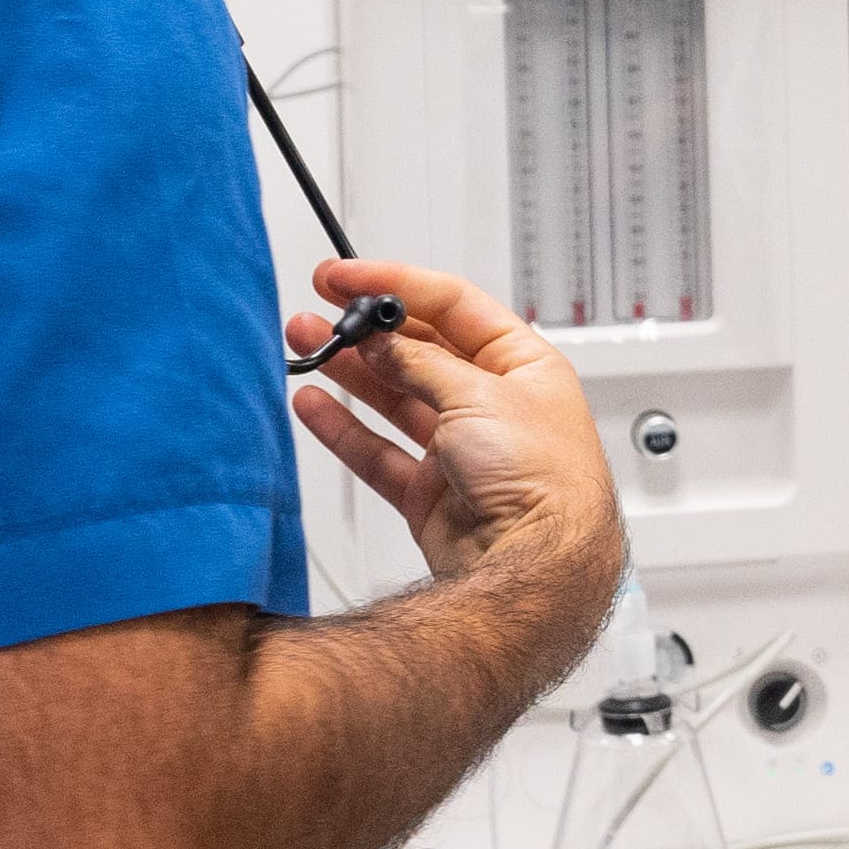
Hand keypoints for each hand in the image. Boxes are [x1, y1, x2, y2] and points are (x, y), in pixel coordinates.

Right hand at [289, 258, 618, 606]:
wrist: (535, 571)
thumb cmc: (543, 483)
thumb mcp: (478, 396)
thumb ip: (421, 363)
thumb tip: (384, 340)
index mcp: (524, 366)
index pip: (454, 305)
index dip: (397, 285)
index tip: (347, 277)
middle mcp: (496, 405)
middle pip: (422, 350)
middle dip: (369, 330)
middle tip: (321, 311)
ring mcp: (462, 450)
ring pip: (395, 398)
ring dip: (350, 371)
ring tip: (305, 344)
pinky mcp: (432, 493)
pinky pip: (379, 451)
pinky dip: (345, 428)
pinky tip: (314, 404)